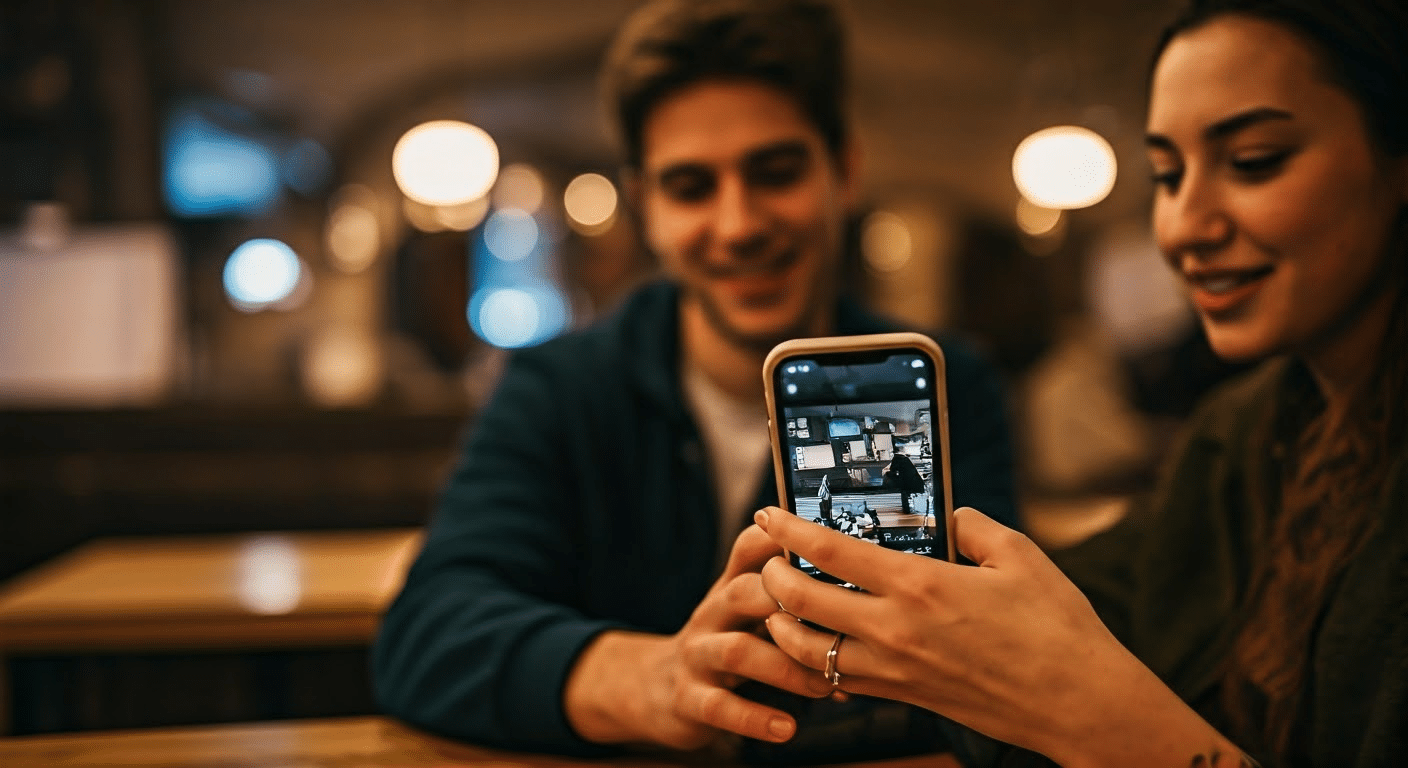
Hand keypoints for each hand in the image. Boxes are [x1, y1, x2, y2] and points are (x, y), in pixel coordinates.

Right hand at [564, 524, 832, 750]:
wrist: (655, 687)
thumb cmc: (723, 644)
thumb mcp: (744, 613)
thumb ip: (789, 598)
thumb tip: (858, 591)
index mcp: (730, 588)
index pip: (750, 548)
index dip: (782, 540)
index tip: (825, 545)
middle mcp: (712, 613)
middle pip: (744, 592)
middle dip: (790, 604)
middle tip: (837, 625)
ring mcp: (697, 655)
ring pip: (738, 651)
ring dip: (787, 669)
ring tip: (824, 687)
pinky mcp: (688, 697)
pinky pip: (720, 706)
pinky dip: (756, 718)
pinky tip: (787, 728)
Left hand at [757, 506, 1244, 767]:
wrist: (1078, 703)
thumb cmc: (1056, 628)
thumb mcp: (1019, 555)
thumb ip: (973, 526)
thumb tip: (947, 516)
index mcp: (920, 583)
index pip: (828, 551)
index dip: (787, 529)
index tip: (766, 513)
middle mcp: (895, 629)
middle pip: (800, 602)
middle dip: (771, 576)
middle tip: (768, 559)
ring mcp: (894, 669)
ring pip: (806, 651)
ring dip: (782, 625)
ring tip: (782, 604)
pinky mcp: (903, 696)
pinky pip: (838, 681)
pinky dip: (816, 661)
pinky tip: (822, 643)